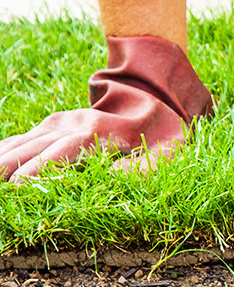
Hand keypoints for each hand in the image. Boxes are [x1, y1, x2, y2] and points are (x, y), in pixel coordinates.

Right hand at [0, 36, 212, 181]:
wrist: (155, 96)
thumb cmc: (163, 134)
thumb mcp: (165, 154)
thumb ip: (138, 171)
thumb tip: (109, 182)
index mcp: (99, 131)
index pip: (62, 151)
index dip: (40, 169)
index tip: (20, 187)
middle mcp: (72, 123)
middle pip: (34, 147)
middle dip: (10, 168)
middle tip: (1, 190)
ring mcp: (60, 122)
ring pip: (23, 142)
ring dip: (3, 160)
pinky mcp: (53, 125)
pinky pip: (22, 138)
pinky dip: (5, 150)